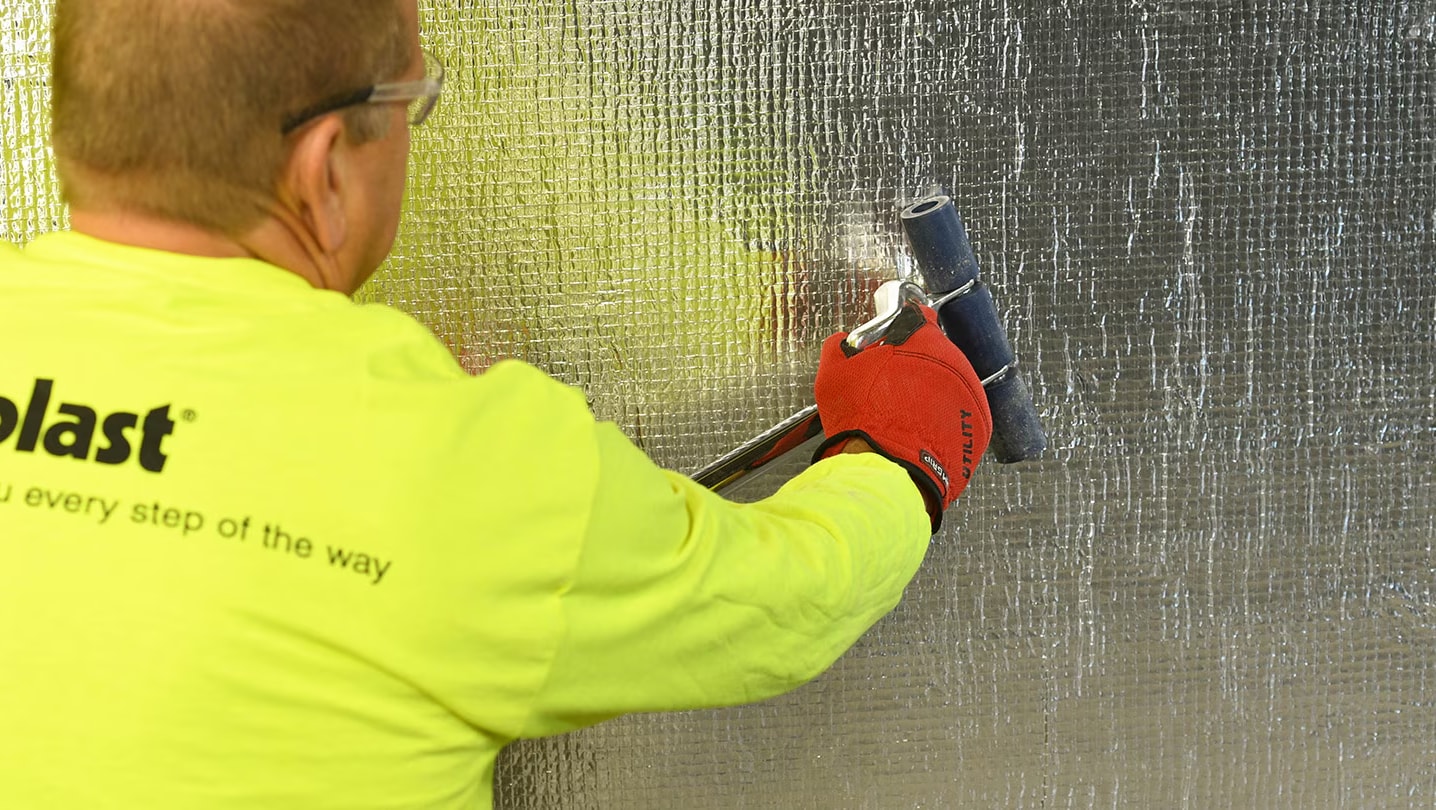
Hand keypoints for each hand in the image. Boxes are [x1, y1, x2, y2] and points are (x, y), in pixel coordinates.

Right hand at [811, 304, 992, 530]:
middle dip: (915, 364)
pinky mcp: (980, 426)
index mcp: (922, 339)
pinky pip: (960, 413)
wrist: (885, 472)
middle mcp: (955, 361)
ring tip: (903, 413)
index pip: (920, 316)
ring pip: (950, 384)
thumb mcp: (835, 374)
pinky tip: (920, 430)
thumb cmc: (862, 421)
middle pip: (936, 353)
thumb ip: (839, 347)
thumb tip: (841, 342)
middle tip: (890, 385)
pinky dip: (944, 419)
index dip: (903, 326)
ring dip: (931, 392)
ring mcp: (971, 394)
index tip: (893, 338)